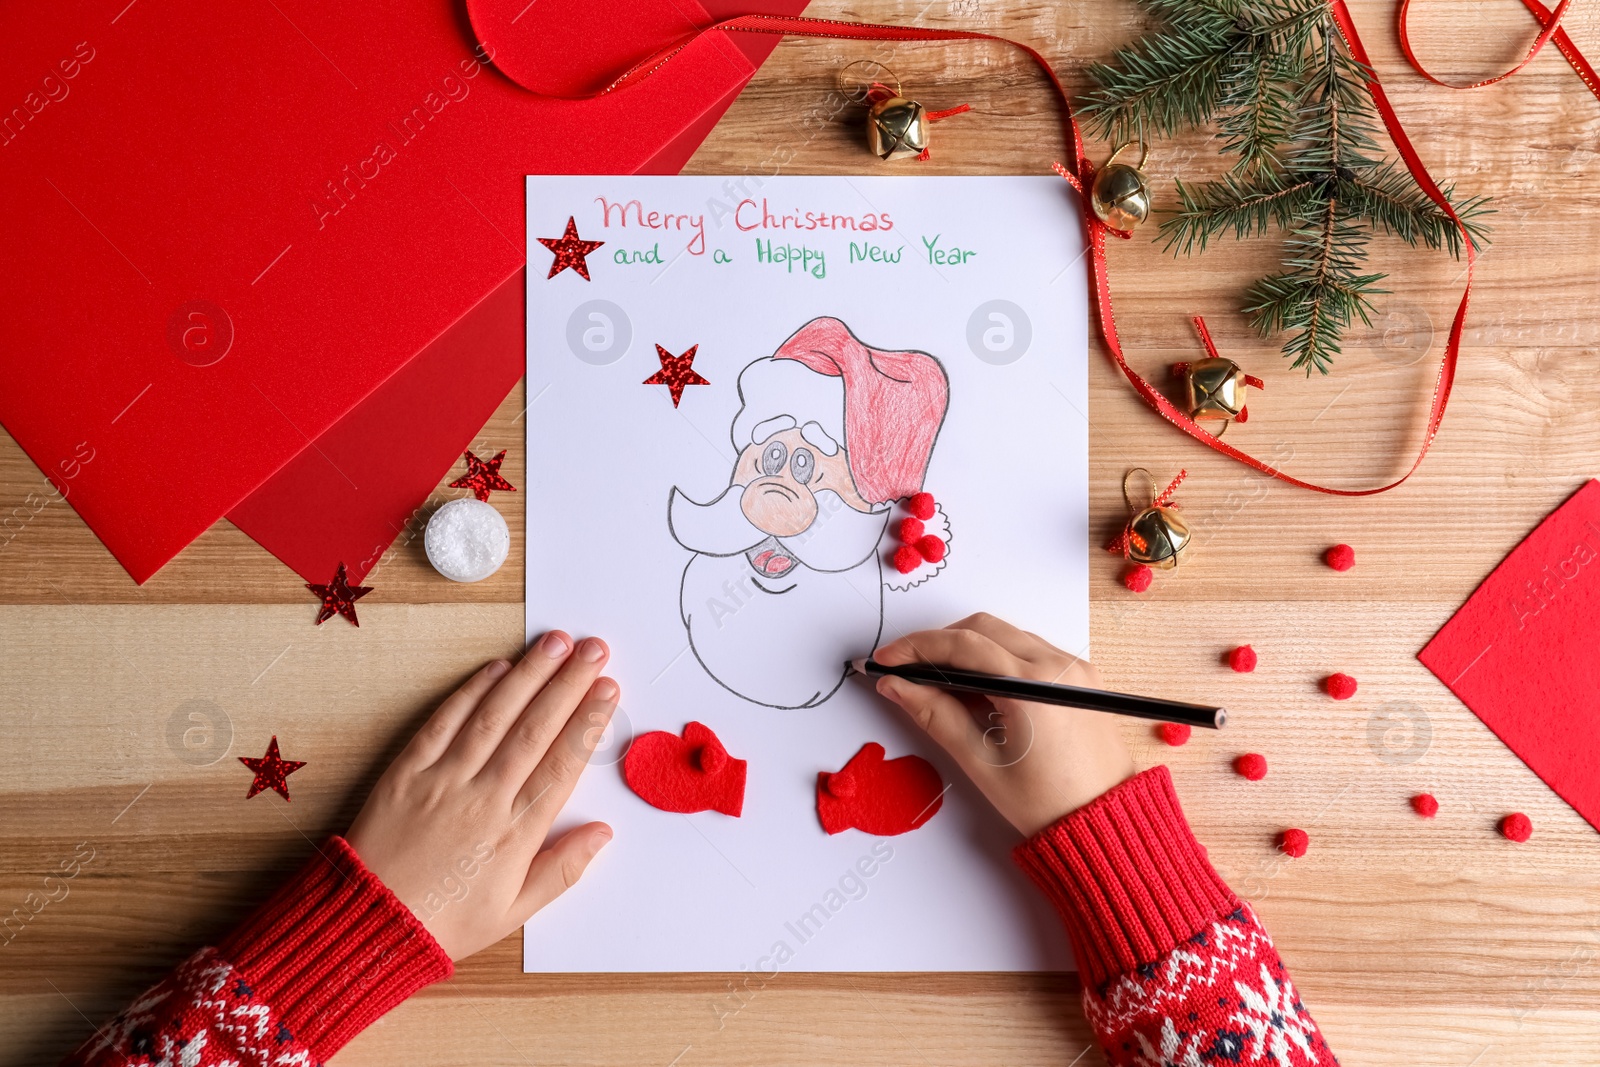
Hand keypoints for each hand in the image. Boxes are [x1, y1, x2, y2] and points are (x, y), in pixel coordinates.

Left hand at [346, 631, 616, 960]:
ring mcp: (444, 780)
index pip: (564, 763)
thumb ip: (563, 869)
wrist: (368, 927)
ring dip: (528, 674)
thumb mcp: (514, 911)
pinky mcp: (407, 772)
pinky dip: (471, 692)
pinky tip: (496, 668)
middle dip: (569, 683)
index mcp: (516, 833)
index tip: (608, 689)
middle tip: (593, 649)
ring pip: (495, 716)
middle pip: (536, 728)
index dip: (589, 721)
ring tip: (555, 643)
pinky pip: (444, 722)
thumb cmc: (444, 922)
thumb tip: (603, 832)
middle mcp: (485, 798)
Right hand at [872, 614, 1134, 836]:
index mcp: (1033, 688)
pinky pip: (1029, 649)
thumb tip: (897, 686)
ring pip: (1006, 634)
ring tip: (937, 682)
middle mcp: (1058, 667)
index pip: (962, 646)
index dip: (916, 647)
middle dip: (938, 642)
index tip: (886, 660)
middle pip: (983, 628)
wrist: (1106, 823)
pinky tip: (977, 687)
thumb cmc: (1048, 803)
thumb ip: (935, 715)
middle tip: (905, 668)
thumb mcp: (981, 762)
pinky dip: (996, 657)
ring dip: (967, 648)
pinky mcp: (1081, 677)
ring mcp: (1073, 668)